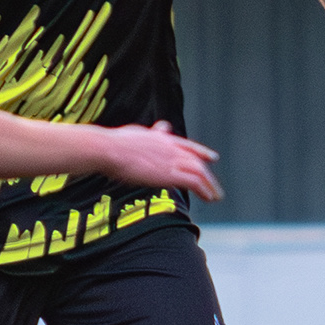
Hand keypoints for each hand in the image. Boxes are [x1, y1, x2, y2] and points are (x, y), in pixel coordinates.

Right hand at [98, 121, 223, 202]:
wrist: (109, 150)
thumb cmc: (115, 143)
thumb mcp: (137, 133)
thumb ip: (152, 133)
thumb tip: (162, 126)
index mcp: (163, 140)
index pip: (188, 146)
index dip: (202, 153)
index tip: (212, 158)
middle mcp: (171, 148)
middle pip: (197, 162)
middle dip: (208, 176)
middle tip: (215, 188)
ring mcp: (171, 161)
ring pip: (200, 173)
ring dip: (210, 186)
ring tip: (215, 196)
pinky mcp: (170, 174)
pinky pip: (195, 182)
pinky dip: (205, 190)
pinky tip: (209, 198)